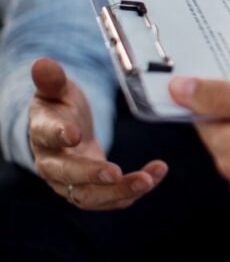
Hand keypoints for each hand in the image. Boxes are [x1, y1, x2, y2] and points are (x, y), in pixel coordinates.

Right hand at [28, 58, 166, 209]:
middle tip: (116, 172)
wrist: (64, 131)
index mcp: (42, 134)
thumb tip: (42, 63)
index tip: (74, 133)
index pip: (46, 136)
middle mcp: (52, 164)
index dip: (58, 134)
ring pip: (90, 196)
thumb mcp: (57, 90)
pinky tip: (156, 175)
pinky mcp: (92, 190)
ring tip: (148, 180)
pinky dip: (134, 191)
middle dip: (92, 175)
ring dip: (120, 191)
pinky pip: (112, 198)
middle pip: (68, 175)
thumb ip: (53, 80)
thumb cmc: (60, 107)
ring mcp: (71, 182)